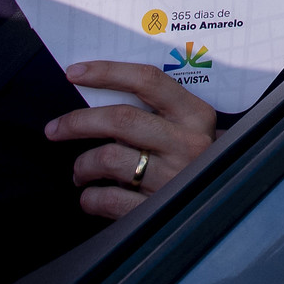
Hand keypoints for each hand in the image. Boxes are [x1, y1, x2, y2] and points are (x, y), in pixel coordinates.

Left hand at [45, 61, 217, 219]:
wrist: (228, 204)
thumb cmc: (196, 160)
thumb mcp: (190, 128)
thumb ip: (158, 111)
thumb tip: (100, 95)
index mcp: (195, 115)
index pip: (147, 80)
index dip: (106, 72)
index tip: (74, 72)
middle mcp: (187, 144)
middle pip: (120, 119)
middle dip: (78, 122)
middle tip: (55, 129)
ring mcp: (174, 178)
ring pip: (109, 158)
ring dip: (83, 164)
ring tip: (80, 171)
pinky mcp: (159, 210)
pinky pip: (109, 199)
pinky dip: (91, 197)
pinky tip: (91, 196)